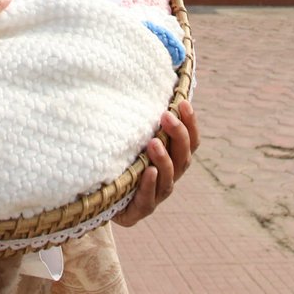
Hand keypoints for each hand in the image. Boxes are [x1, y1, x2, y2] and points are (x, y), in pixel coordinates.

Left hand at [113, 100, 198, 226]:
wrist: (102, 201)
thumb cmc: (122, 163)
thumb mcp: (133, 140)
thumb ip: (143, 122)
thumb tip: (148, 84)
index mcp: (173, 161)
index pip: (190, 142)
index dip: (190, 124)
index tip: (183, 103)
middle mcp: (169, 177)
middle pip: (183, 157)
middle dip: (178, 136)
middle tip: (167, 117)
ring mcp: (156, 195)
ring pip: (169, 178)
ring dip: (163, 159)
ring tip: (153, 142)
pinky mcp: (140, 210)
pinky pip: (148, 199)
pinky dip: (148, 185)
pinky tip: (148, 171)